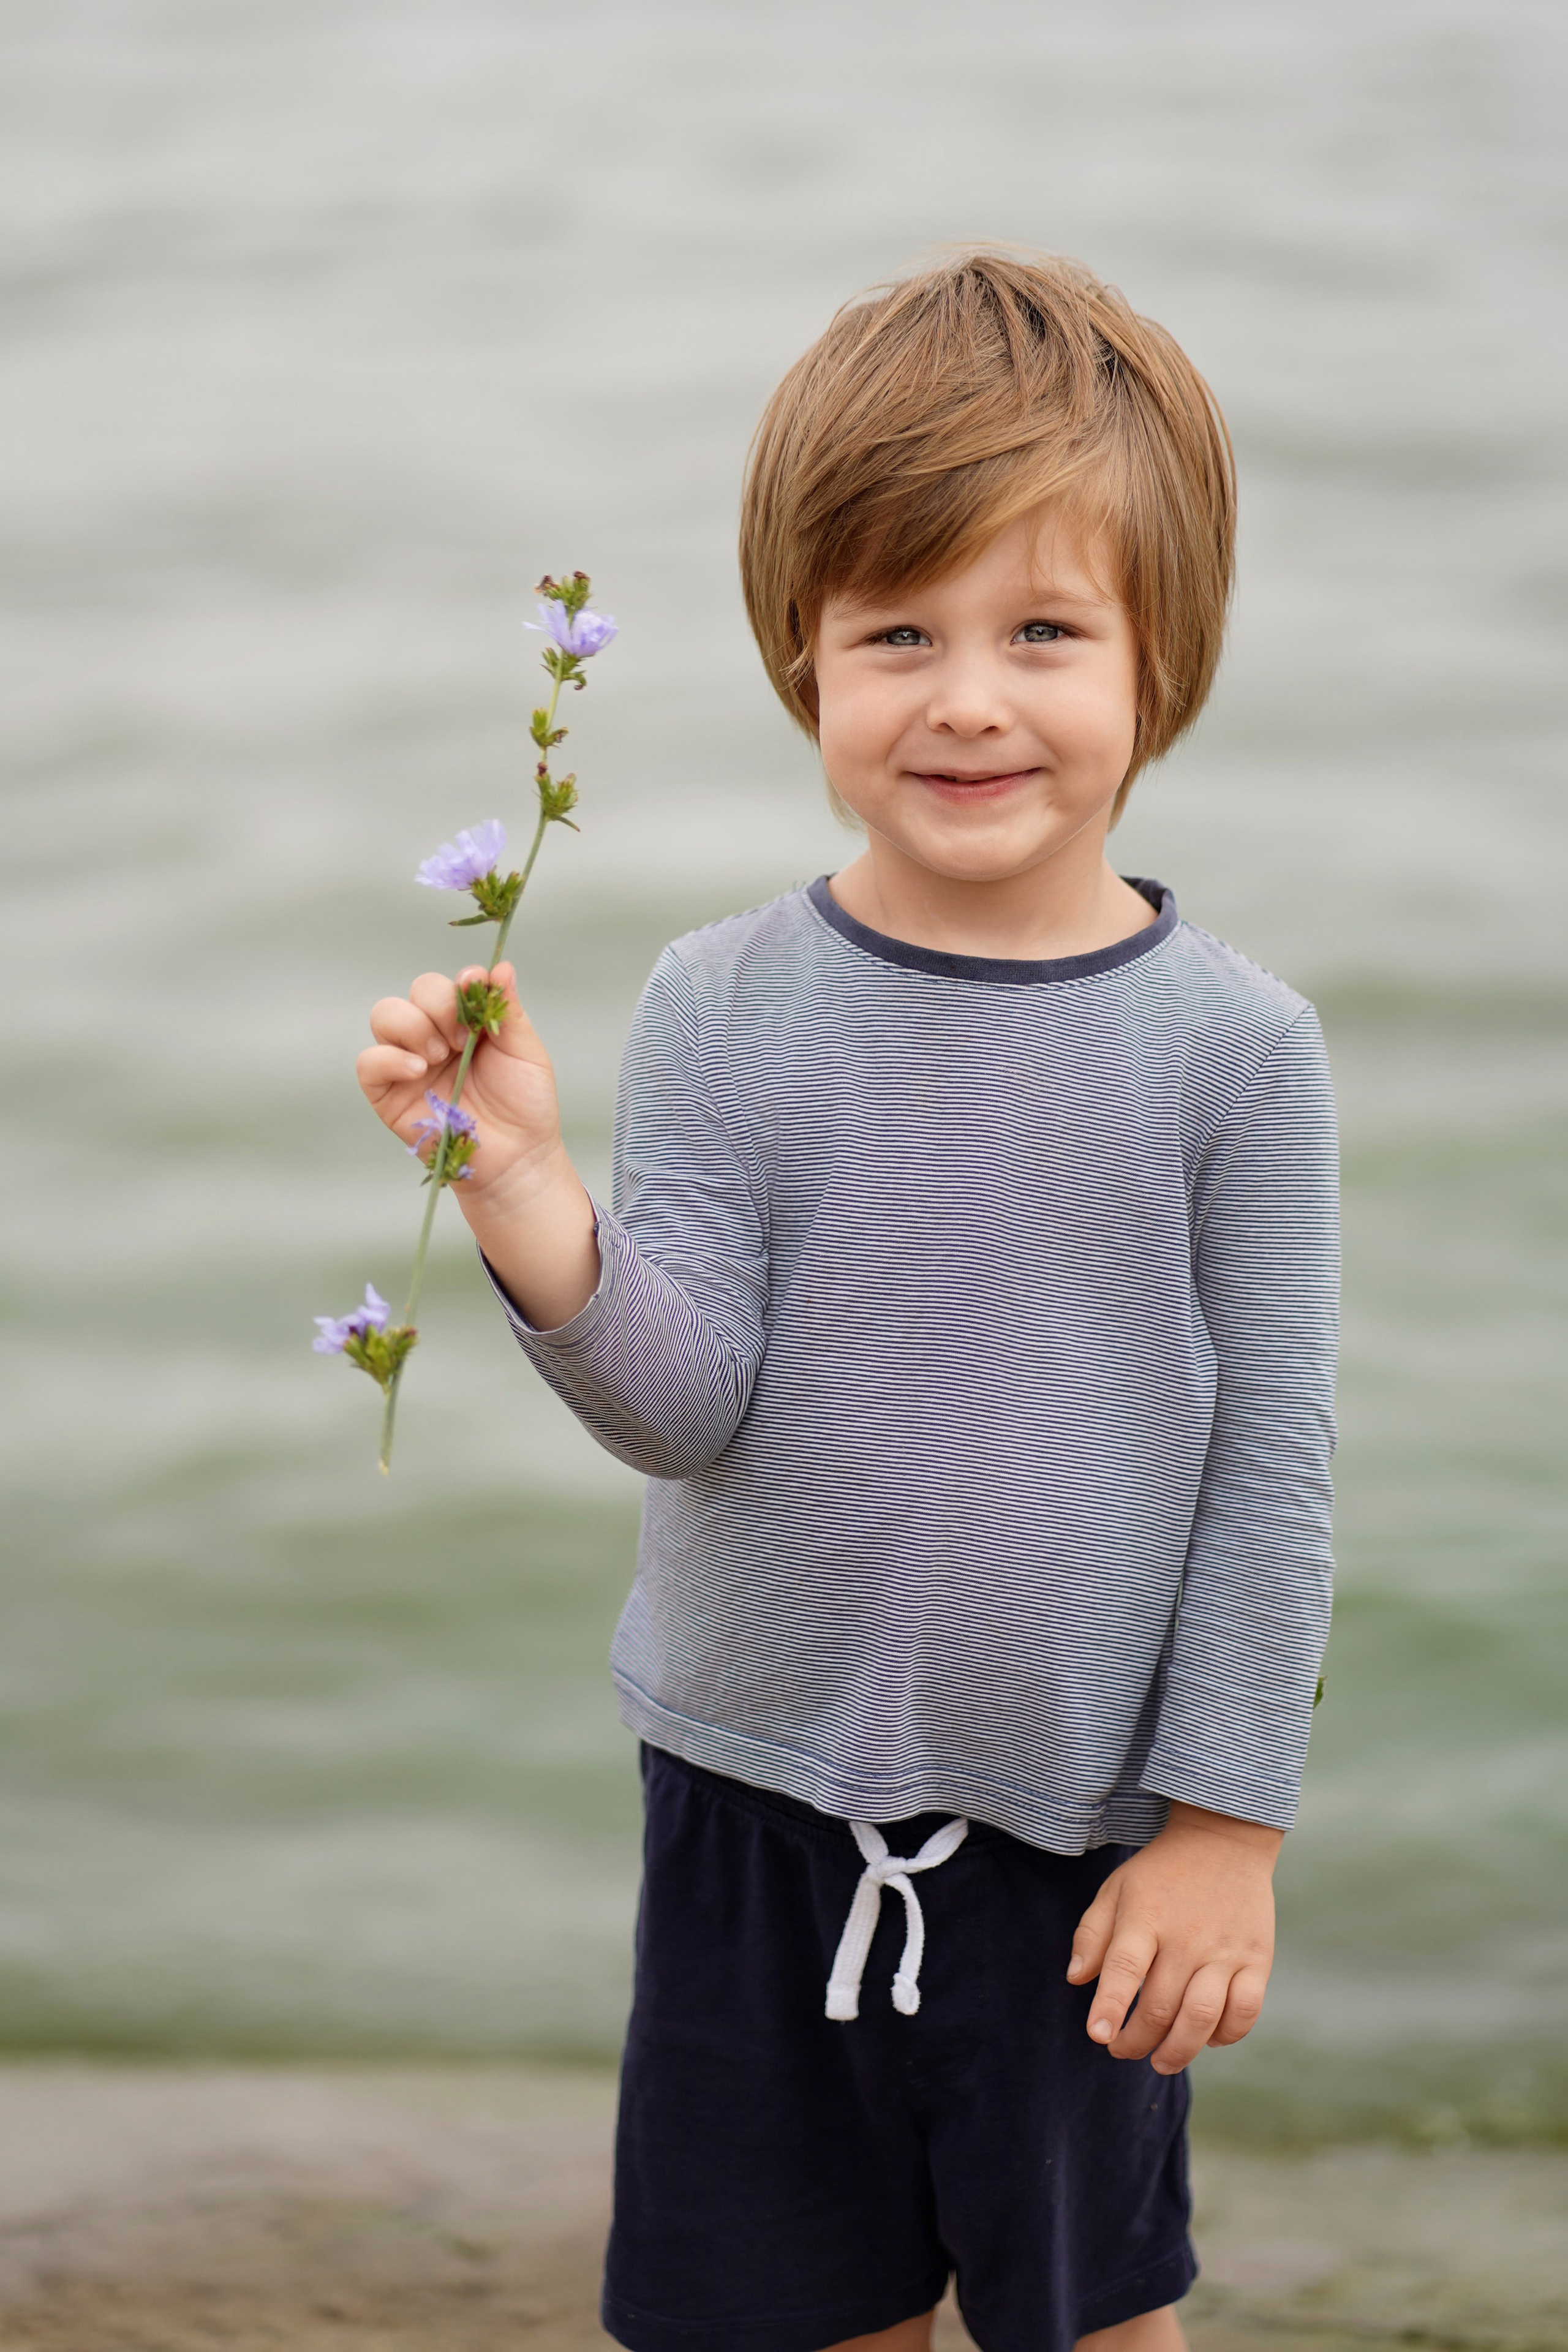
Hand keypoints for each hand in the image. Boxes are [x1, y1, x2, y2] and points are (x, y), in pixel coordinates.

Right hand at [357, 963, 598, 1329]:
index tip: (474, 989)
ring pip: (385, 1015)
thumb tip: (499, 966)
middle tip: (463, 1039)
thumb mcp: (526, 1052)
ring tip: (440, 1054)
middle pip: (416, 992)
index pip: (448, 985)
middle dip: (438, 1005)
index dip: (458, 984)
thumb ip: (508, 1010)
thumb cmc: (525, 1106)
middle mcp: (434, 1037)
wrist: (516, 1159)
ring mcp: (408, 1062)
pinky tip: (418, 1068)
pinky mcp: (387, 1093)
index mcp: (466, 1023)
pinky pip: (368, 1060)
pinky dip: (388, 1056)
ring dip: (413, 1025)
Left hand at [1066, 1802, 1279, 2074]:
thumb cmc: (1160, 1874)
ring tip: (1160, 2062)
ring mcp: (1225, 1950)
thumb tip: (1076, 1979)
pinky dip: (1226, 2034)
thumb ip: (1092, 1934)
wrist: (1223, 1840)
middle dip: (1136, 2041)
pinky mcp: (1257, 1959)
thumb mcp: (1117, 1890)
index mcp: (1146, 1916)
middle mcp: (1186, 1936)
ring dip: (1178, 2051)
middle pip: (1159, 2005)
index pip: (1124, 1967)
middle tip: (1122, 2050)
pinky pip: (1245, 2011)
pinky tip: (1207, 2038)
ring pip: (1201, 2017)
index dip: (1110, 2006)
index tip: (1098, 2036)